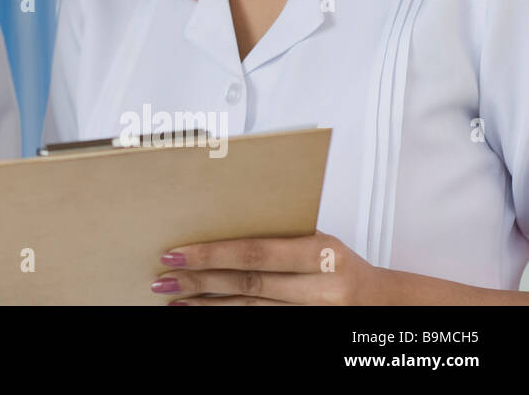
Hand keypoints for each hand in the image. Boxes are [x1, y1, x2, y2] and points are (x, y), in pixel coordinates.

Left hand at [150, 230, 386, 304]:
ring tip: (172, 296)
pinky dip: (225, 314)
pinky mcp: (305, 327)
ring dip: (205, 303)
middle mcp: (320, 288)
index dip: (213, 254)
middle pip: (247, 284)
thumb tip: (219, 221)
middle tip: (163, 277)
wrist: (384, 302)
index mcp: (322, 254)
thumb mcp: (320, 241)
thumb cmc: (342, 263)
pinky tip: (199, 311)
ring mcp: (313, 312)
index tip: (177, 253)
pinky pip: (258, 320)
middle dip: (200, 280)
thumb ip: (279, 234)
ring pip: (248, 308)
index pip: (256, 253)